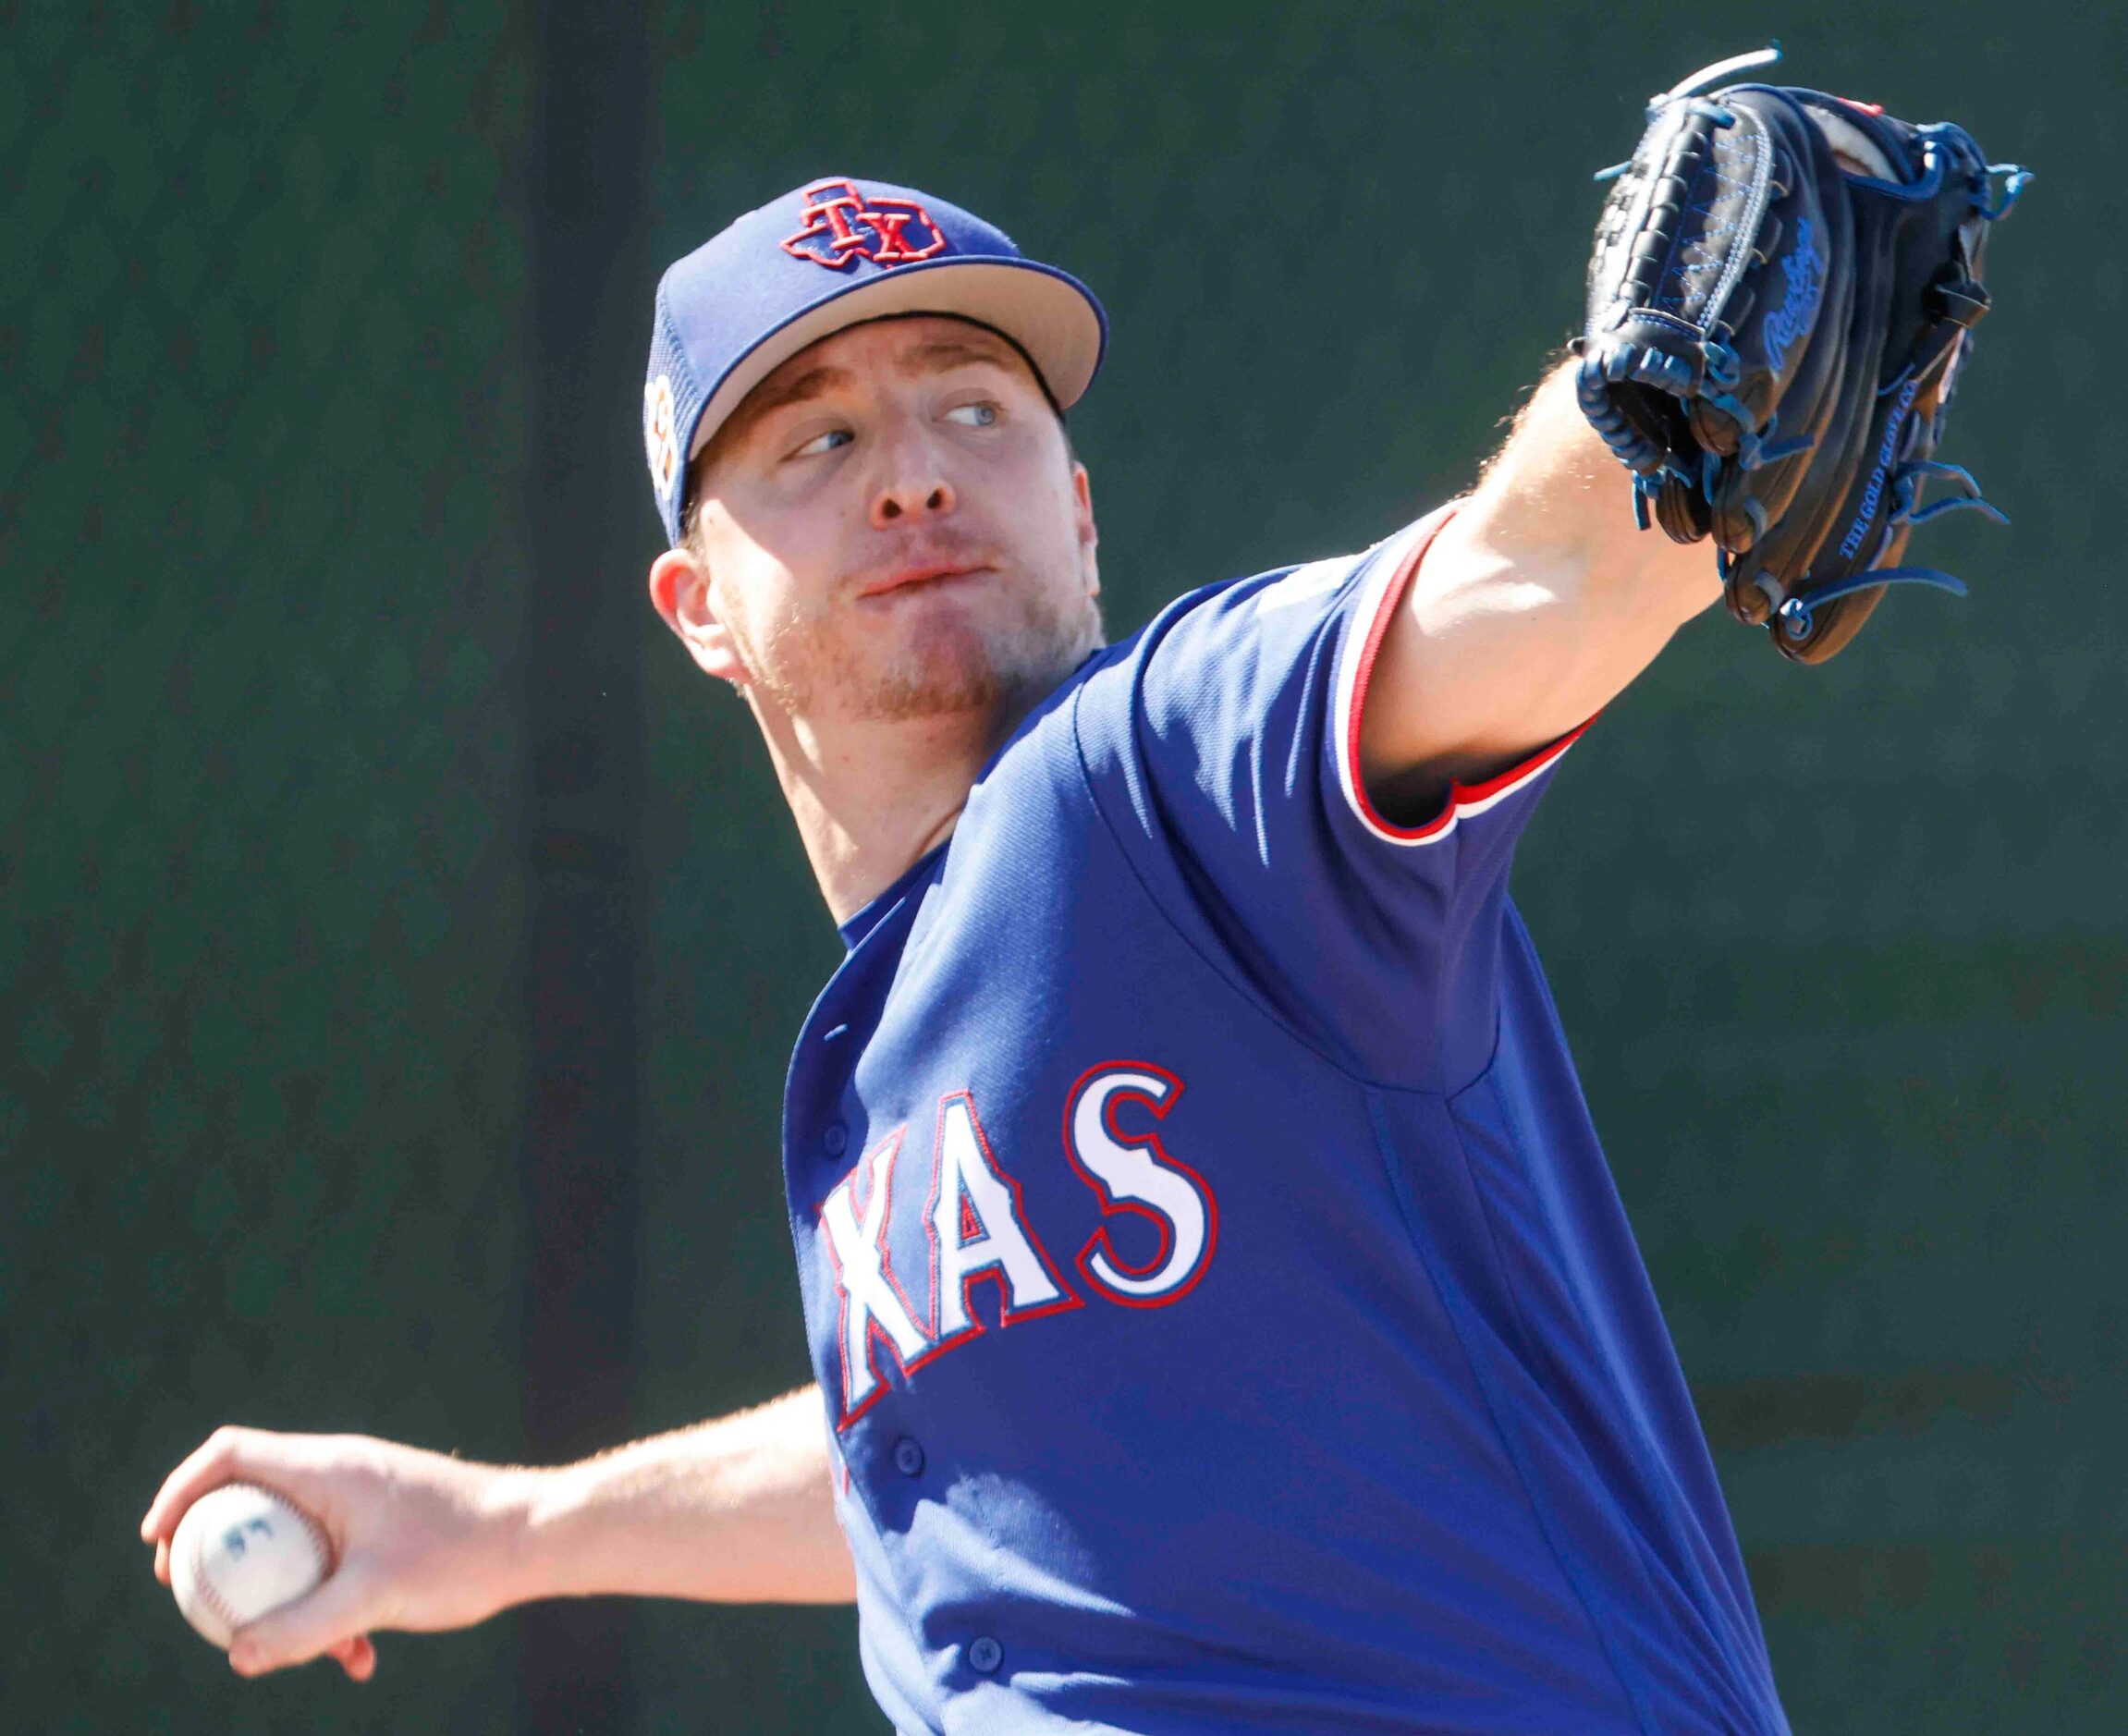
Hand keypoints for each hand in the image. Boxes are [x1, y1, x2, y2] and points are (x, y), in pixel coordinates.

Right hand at [140, 1426, 533, 1680]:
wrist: (538, 1537)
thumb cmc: (460, 1555)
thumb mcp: (374, 1597)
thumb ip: (303, 1627)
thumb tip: (237, 1655)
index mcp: (326, 1466)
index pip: (229, 1453)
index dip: (180, 1491)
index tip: (155, 1543)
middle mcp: (340, 1470)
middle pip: (251, 1498)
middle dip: (218, 1555)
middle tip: (198, 1604)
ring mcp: (364, 1495)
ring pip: (294, 1541)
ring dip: (288, 1597)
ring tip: (310, 1654)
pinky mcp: (387, 1523)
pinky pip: (334, 1559)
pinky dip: (332, 1604)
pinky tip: (362, 1657)